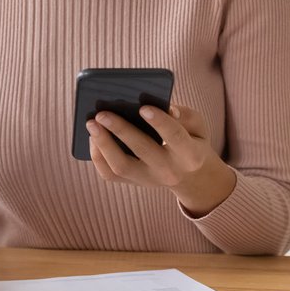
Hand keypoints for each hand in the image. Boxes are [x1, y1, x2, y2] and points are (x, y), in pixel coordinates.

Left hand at [85, 104, 236, 215]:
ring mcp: (149, 180)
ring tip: (91, 123)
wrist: (190, 176)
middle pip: (142, 150)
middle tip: (102, 113)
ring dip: (103, 144)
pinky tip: (92, 137)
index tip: (143, 107)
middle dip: (121, 130)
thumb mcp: (198, 127)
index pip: (175, 137)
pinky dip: (98, 156)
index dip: (159, 122)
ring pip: (121, 166)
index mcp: (190, 155)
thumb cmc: (191, 141)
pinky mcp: (133, 183)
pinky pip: (110, 174)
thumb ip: (185, 115)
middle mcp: (168, 170)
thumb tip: (165, 108)